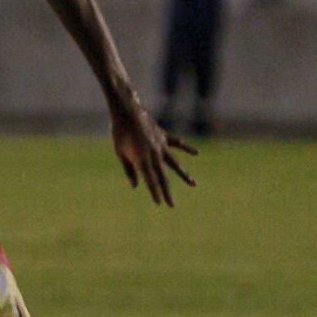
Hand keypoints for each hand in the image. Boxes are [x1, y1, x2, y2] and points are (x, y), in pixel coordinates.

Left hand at [109, 91, 195, 205]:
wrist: (128, 111)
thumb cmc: (120, 133)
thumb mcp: (120, 153)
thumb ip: (129, 170)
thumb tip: (135, 186)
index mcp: (142, 159)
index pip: (150, 180)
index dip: (155, 193)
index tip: (160, 204)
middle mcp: (154, 154)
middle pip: (163, 176)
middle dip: (167, 191)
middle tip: (173, 205)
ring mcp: (161, 145)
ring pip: (175, 163)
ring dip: (183, 174)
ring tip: (193, 184)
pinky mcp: (163, 136)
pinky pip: (177, 143)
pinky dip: (186, 148)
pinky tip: (196, 153)